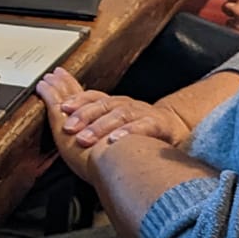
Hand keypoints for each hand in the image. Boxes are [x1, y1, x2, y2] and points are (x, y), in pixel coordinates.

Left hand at [37, 69, 188, 152]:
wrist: (177, 129)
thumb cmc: (140, 128)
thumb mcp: (115, 121)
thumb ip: (94, 120)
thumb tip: (64, 116)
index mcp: (115, 104)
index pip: (93, 96)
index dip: (77, 100)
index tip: (61, 107)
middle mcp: (127, 105)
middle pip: (103, 105)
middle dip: (83, 115)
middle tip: (67, 127)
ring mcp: (143, 113)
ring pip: (120, 115)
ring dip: (100, 126)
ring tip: (84, 138)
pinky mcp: (158, 125)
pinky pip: (142, 127)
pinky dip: (128, 132)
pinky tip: (115, 140)